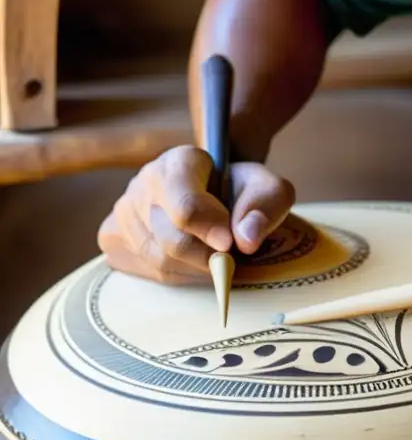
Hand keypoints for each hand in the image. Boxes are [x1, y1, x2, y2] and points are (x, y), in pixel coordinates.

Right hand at [97, 144, 295, 284]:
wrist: (216, 188)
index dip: (209, 231)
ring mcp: (124, 210)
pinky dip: (177, 277)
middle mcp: (144, 182)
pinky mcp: (114, 236)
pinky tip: (194, 264)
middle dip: (208, 259)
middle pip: (171, 240)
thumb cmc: (244, 190)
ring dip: (196, 271)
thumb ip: (265, 207)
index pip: (186, 206)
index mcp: (181, 162)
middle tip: (231, 260)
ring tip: (217, 260)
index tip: (231, 245)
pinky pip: (145, 270)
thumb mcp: (269, 189)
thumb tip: (246, 240)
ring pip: (158, 260)